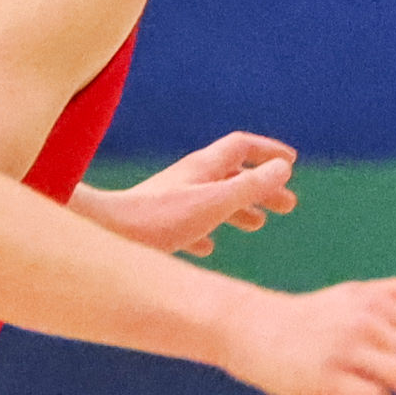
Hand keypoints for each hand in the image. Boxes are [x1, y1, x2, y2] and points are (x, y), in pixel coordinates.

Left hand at [85, 134, 299, 256]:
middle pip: (232, 175)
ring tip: (257, 224)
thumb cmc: (160, 220)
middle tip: (288, 205)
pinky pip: (188, 225)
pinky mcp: (156, 226)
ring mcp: (171, 201)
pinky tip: (208, 248)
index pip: (242, 147)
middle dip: (262, 188)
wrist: (104, 234)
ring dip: (239, 209)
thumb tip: (283, 169)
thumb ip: (251, 186)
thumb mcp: (215, 202)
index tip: (291, 163)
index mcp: (203, 167)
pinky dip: (208, 232)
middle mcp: (187, 179)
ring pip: (212, 199)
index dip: (269, 152)